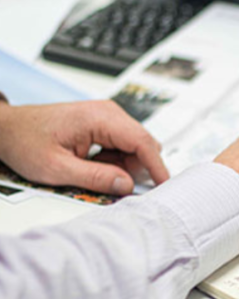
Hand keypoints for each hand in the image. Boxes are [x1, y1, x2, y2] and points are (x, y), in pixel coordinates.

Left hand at [0, 100, 168, 194]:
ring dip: (123, 165)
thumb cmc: (25, 141)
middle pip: (143, 144)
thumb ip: (95, 178)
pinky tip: (93, 165)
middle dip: (137, 168)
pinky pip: (123, 146)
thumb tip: (126, 185)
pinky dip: (115, 161)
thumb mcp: (57, 168)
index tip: (164, 185)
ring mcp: (107, 117)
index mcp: (99, 118)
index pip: (142, 142)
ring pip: (134, 146)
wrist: (7, 128)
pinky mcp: (104, 124)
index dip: (156, 166)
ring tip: (92, 171)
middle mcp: (108, 113)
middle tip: (116, 185)